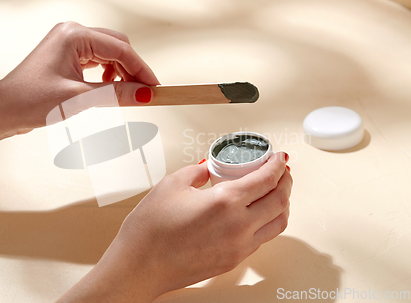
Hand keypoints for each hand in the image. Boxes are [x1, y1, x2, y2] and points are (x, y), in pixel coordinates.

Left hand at [0, 22, 158, 176]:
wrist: (2, 110)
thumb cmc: (32, 101)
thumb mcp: (79, 99)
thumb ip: (116, 95)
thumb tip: (146, 95)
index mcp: (74, 35)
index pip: (120, 49)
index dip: (142, 69)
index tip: (156, 88)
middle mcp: (72, 32)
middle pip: (117, 47)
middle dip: (133, 70)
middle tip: (145, 93)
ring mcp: (69, 42)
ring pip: (109, 53)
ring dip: (121, 73)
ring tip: (126, 94)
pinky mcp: (66, 55)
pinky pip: (97, 60)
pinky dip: (108, 75)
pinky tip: (108, 89)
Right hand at [59, 152, 291, 301]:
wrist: (140, 266)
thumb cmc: (150, 230)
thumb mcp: (171, 185)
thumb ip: (196, 173)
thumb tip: (207, 171)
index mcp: (225, 202)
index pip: (266, 179)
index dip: (277, 165)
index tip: (278, 158)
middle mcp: (239, 226)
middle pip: (279, 201)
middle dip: (286, 182)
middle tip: (282, 171)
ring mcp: (239, 247)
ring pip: (277, 224)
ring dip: (282, 204)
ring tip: (276, 192)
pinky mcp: (233, 261)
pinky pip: (262, 239)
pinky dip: (268, 222)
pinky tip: (257, 215)